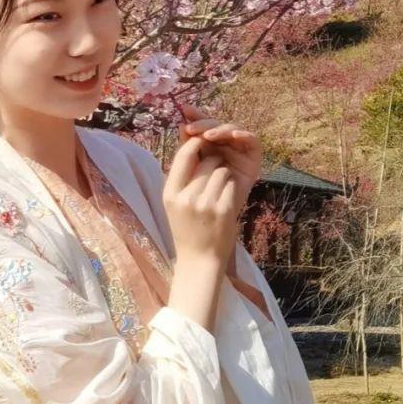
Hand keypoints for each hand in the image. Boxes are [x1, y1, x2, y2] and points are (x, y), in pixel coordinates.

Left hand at [176, 100, 259, 215]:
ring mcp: (238, 151)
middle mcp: (223, 146)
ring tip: (209, 135)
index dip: (195, 115)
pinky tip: (233, 136)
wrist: (211, 228)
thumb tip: (181, 125)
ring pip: (232, 130)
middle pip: (216, 125)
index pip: (202, 126)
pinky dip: (244, 135)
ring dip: (221, 129)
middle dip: (204, 123)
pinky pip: (252, 141)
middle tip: (193, 128)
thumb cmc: (197, 201)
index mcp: (207, 146)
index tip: (184, 110)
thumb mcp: (188, 174)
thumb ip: (186, 152)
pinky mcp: (253, 158)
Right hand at [177, 100, 271, 318]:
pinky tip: (226, 201)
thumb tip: (190, 144)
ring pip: (222, 171)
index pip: (184, 156)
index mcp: (170, 193)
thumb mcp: (174, 203)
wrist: (199, 260)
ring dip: (225, 176)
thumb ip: (181, 177)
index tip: (202, 143)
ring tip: (219, 191)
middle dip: (214, 163)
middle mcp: (186, 197)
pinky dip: (231, 188)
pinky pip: (232, 184)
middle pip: (207, 161)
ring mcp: (206, 203)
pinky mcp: (224, 209)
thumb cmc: (187, 228)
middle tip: (214, 176)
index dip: (195, 145)